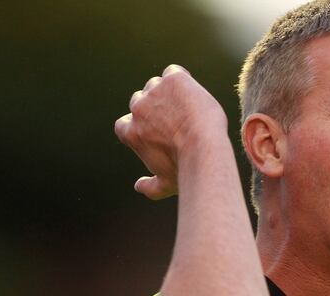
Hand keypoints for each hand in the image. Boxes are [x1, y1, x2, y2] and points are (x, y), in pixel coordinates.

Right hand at [114, 65, 226, 199]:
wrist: (204, 148)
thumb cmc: (186, 170)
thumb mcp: (166, 184)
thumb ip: (150, 186)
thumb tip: (139, 187)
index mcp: (130, 131)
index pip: (125, 123)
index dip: (142, 126)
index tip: (158, 133)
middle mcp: (137, 108)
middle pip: (140, 100)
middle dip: (155, 108)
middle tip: (178, 120)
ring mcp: (155, 91)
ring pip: (157, 85)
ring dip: (169, 93)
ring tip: (189, 108)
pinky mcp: (174, 79)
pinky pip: (174, 74)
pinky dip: (183, 81)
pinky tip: (194, 94)